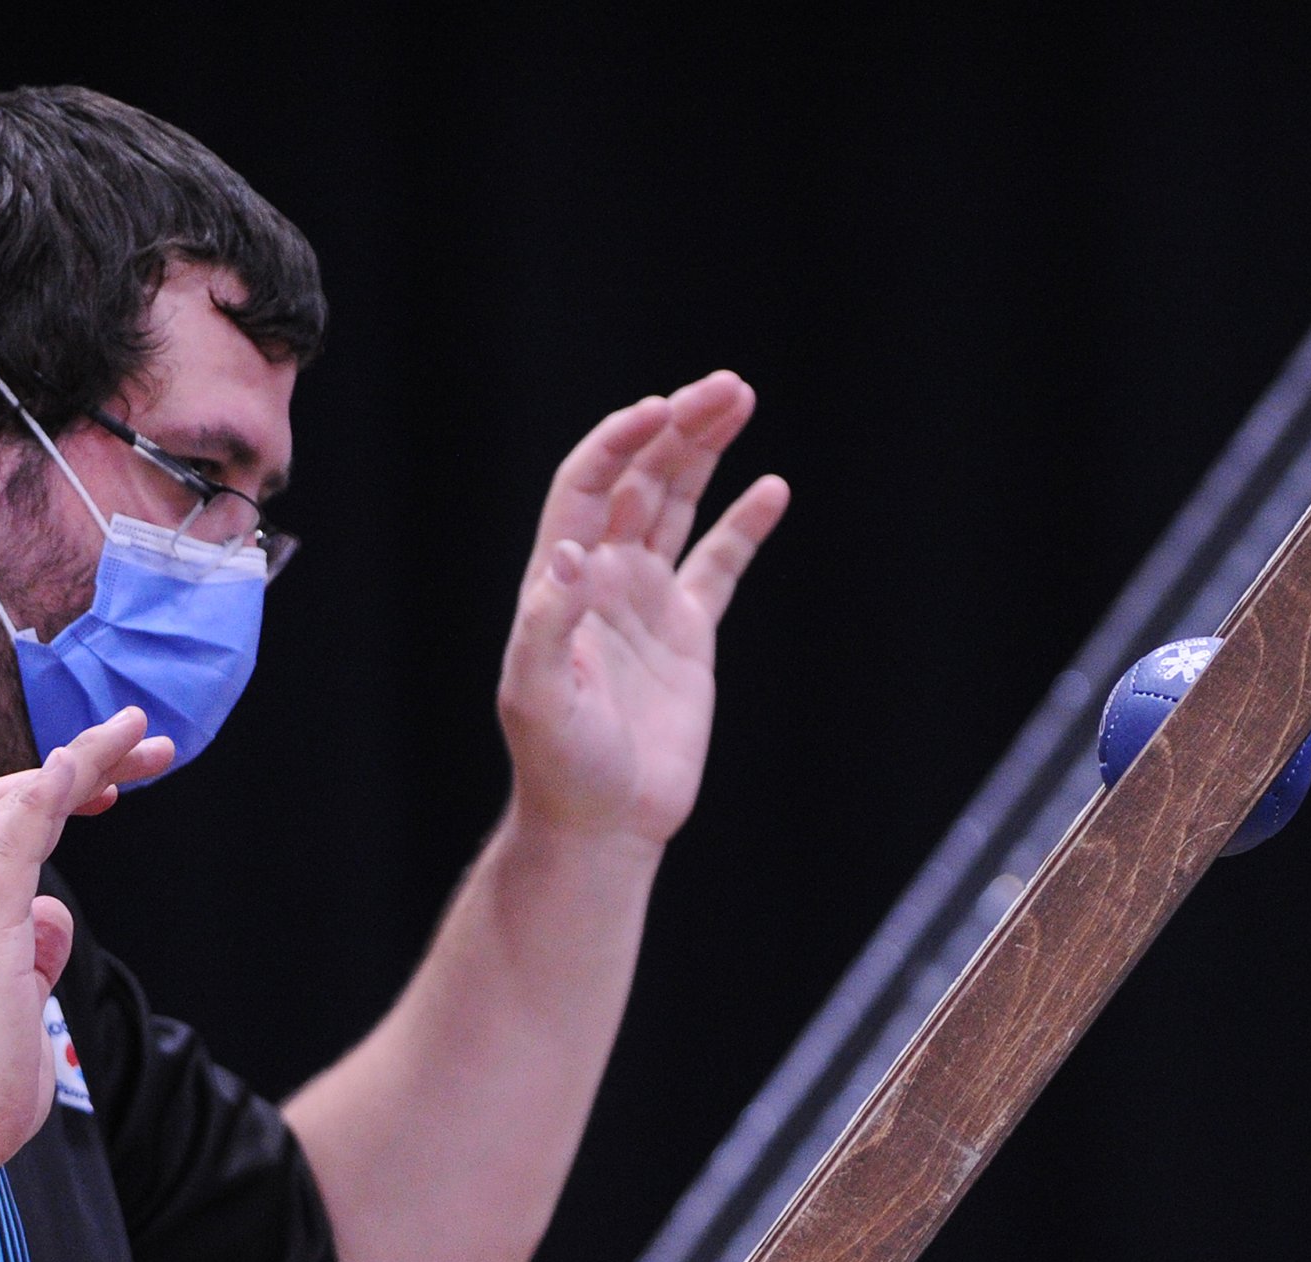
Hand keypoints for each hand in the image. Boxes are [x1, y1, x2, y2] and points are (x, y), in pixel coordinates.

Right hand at [0, 709, 169, 1180]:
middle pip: (13, 794)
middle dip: (85, 761)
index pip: (4, 826)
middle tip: (152, 745)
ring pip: (22, 796)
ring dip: (88, 756)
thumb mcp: (24, 1006)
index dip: (57, 794)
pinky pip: (18, 830)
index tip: (115, 789)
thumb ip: (36, 955)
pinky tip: (89, 757)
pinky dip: (54, 785)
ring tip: (146, 734)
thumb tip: (54, 918)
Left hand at [497, 371, 789, 851]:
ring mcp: (648, 602)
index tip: (661, 409)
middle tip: (726, 387)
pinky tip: (771, 488)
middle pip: (642, 479)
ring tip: (740, 399)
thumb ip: (548, 624)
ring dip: (707, 453)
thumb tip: (571, 555)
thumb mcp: (538, 695)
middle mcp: (604, 578)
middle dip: (680, 428)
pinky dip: (744, 526)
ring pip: (680, 506)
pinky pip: (720, 566)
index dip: (620, 442)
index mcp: (562, 580)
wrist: (601, 824)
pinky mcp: (688, 636)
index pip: (589, 485)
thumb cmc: (558, 766)